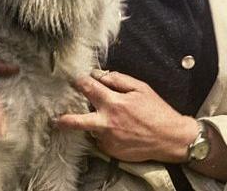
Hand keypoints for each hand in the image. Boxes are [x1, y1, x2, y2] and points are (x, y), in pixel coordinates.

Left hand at [54, 71, 197, 162]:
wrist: (170, 138)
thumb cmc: (157, 111)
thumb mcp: (141, 88)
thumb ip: (119, 80)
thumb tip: (101, 75)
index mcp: (114, 103)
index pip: (88, 89)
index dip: (79, 82)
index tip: (74, 80)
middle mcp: (107, 123)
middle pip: (77, 121)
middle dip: (64, 119)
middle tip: (56, 119)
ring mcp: (108, 140)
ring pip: (92, 130)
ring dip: (95, 123)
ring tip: (110, 120)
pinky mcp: (112, 152)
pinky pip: (102, 140)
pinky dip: (106, 134)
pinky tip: (120, 131)